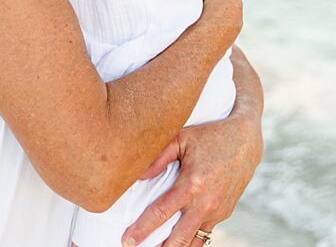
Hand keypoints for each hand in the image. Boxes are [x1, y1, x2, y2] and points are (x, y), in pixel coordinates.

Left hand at [122, 113, 262, 245]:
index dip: (142, 228)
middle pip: (178, 237)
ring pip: (194, 241)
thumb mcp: (181, 139)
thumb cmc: (209, 136)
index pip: (161, 212)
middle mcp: (206, 203)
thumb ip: (158, 157)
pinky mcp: (225, 213)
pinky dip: (191, 241)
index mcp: (192, 184)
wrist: (246, 141)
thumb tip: (137, 176)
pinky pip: (204, 233)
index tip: (127, 240)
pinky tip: (177, 243)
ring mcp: (217, 211)